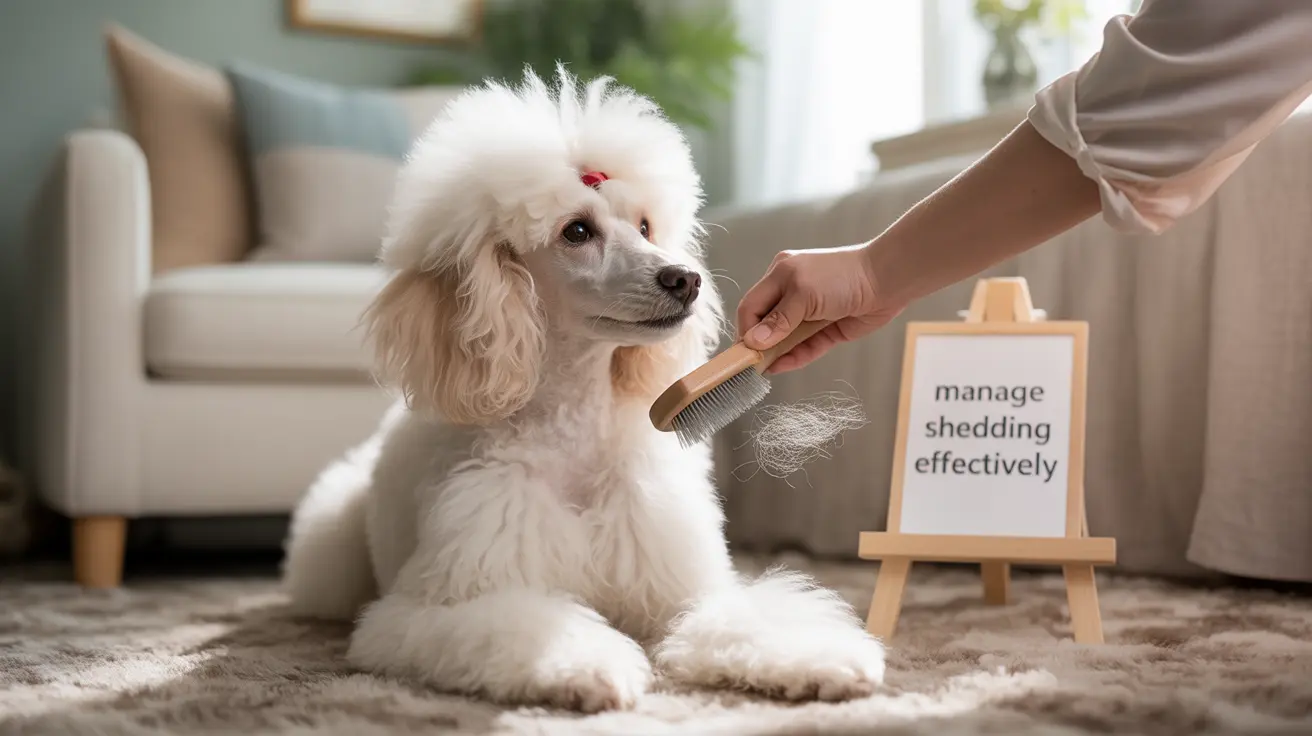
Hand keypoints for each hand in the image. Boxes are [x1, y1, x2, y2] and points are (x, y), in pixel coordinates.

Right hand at [735, 243, 905, 373]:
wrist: (887, 280)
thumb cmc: (842, 276)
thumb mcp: (803, 293)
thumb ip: (779, 319)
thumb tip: (754, 341)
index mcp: (780, 275)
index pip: (751, 305)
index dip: (745, 328)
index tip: (741, 351)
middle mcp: (792, 293)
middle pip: (766, 323)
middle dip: (759, 344)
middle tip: (749, 366)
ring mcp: (810, 313)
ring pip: (786, 339)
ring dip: (776, 354)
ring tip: (763, 371)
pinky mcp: (827, 330)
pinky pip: (806, 347)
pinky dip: (794, 358)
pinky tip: (781, 367)